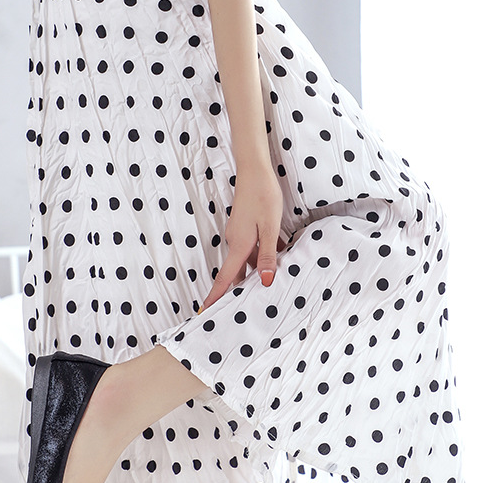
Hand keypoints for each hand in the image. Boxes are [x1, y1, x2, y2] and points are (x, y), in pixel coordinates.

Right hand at [200, 166, 285, 310]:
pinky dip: (261, 256)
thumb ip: (268, 255)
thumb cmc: (263, 195)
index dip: (215, 296)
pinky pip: (252, 249)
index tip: (205, 312)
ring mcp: (239, 235)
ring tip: (267, 286)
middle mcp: (235, 242)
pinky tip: (279, 257)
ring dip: (256, 271)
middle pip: (236, 272)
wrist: (255, 170)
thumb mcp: (270, 227)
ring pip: (247, 260)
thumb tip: (265, 281)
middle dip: (239, 289)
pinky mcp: (244, 228)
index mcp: (240, 245)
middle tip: (243, 308)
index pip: (225, 277)